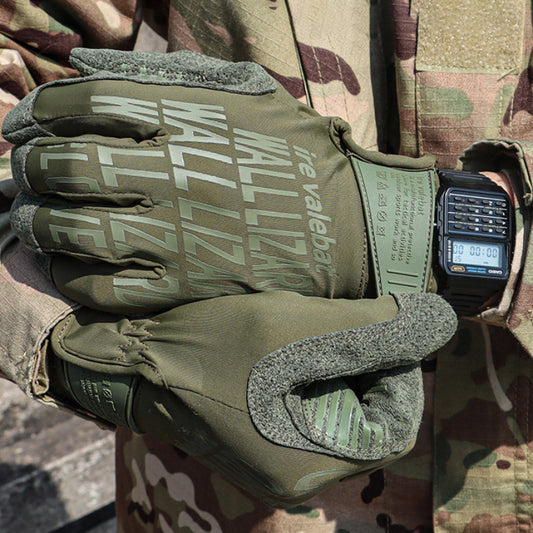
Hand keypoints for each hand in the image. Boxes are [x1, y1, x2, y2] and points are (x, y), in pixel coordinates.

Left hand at [4, 48, 369, 311]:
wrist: (348, 228)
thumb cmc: (299, 158)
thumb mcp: (251, 95)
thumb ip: (173, 75)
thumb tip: (91, 67)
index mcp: (192, 119)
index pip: (87, 104)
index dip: (41, 110)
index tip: (26, 122)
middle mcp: (179, 174)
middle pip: (71, 167)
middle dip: (33, 168)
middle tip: (25, 173)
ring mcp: (181, 235)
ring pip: (78, 231)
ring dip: (41, 224)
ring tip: (34, 220)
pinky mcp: (188, 286)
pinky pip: (108, 288)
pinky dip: (74, 277)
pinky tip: (70, 264)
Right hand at [47, 289, 456, 505]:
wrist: (130, 361)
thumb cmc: (205, 347)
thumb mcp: (294, 329)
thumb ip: (374, 327)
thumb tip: (440, 320)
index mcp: (308, 463)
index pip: (393, 427)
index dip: (398, 372)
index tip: (377, 327)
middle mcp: (296, 472)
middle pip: (366, 415)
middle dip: (363, 361)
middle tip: (335, 318)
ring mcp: (276, 456)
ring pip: (338, 406)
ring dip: (336, 358)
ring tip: (306, 324)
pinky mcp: (261, 435)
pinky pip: (309, 404)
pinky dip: (312, 367)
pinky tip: (289, 338)